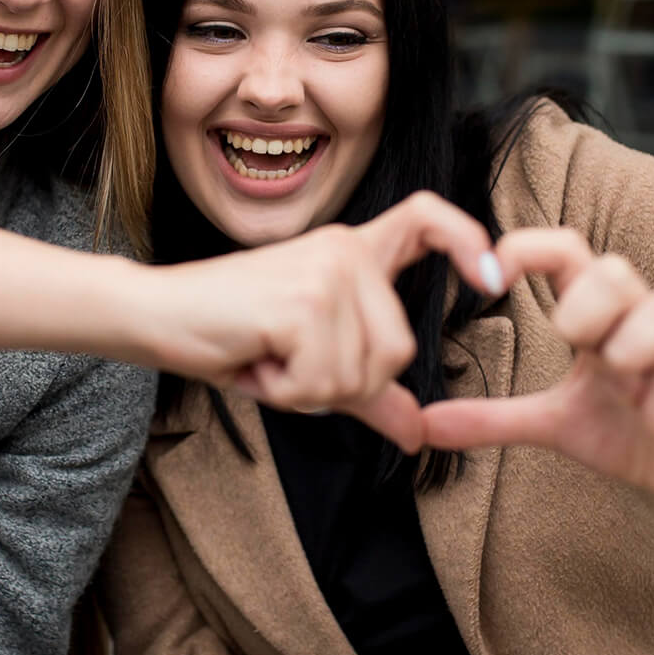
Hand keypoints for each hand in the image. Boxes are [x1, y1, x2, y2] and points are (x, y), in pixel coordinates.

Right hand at [144, 192, 504, 452]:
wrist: (158, 315)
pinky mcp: (305, 300)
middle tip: (285, 361)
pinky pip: (326, 381)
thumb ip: (369, 390)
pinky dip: (288, 391)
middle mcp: (346, 250)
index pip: (425, 219)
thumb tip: (418, 435)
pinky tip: (257, 360)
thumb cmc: (230, 334)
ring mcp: (327, 271)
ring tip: (268, 357)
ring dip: (310, 389)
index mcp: (351, 250)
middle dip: (342, 384)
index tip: (494, 278)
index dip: (468, 240)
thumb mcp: (309, 362)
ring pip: (364, 372)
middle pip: (399, 349)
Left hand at [419, 228, 653, 517]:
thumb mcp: (553, 423)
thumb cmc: (631, 425)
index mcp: (596, 318)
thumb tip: (426, 425)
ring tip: (628, 382)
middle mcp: (639, 322)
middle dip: (585, 306)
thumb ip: (492, 417)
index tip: (489, 273)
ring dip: (637, 344)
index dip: (527, 248)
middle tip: (576, 345)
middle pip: (613, 271)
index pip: (564, 252)